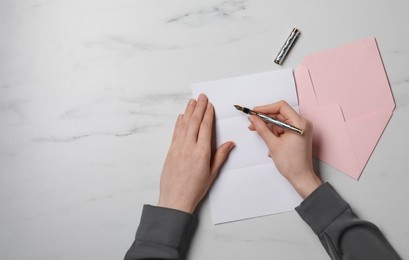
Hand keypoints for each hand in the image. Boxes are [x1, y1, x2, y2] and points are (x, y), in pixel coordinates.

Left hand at [158, 94, 233, 212]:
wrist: (175, 199)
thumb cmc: (195, 189)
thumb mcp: (212, 173)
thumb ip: (220, 156)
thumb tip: (229, 143)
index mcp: (201, 152)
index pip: (205, 128)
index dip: (208, 114)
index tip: (210, 105)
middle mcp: (189, 147)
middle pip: (194, 122)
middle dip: (199, 108)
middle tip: (202, 97)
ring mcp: (178, 148)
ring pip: (183, 125)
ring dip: (188, 111)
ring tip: (191, 101)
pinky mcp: (170, 151)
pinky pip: (175, 133)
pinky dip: (178, 123)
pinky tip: (180, 117)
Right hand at [248, 100, 320, 197]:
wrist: (301, 177)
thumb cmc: (292, 164)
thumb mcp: (273, 144)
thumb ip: (262, 129)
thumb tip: (253, 119)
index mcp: (300, 124)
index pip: (281, 107)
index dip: (266, 108)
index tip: (255, 112)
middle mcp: (302, 124)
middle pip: (280, 114)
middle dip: (265, 118)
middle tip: (252, 121)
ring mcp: (300, 129)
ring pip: (280, 121)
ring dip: (268, 126)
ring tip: (256, 130)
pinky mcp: (297, 134)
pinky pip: (282, 128)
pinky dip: (273, 132)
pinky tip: (267, 138)